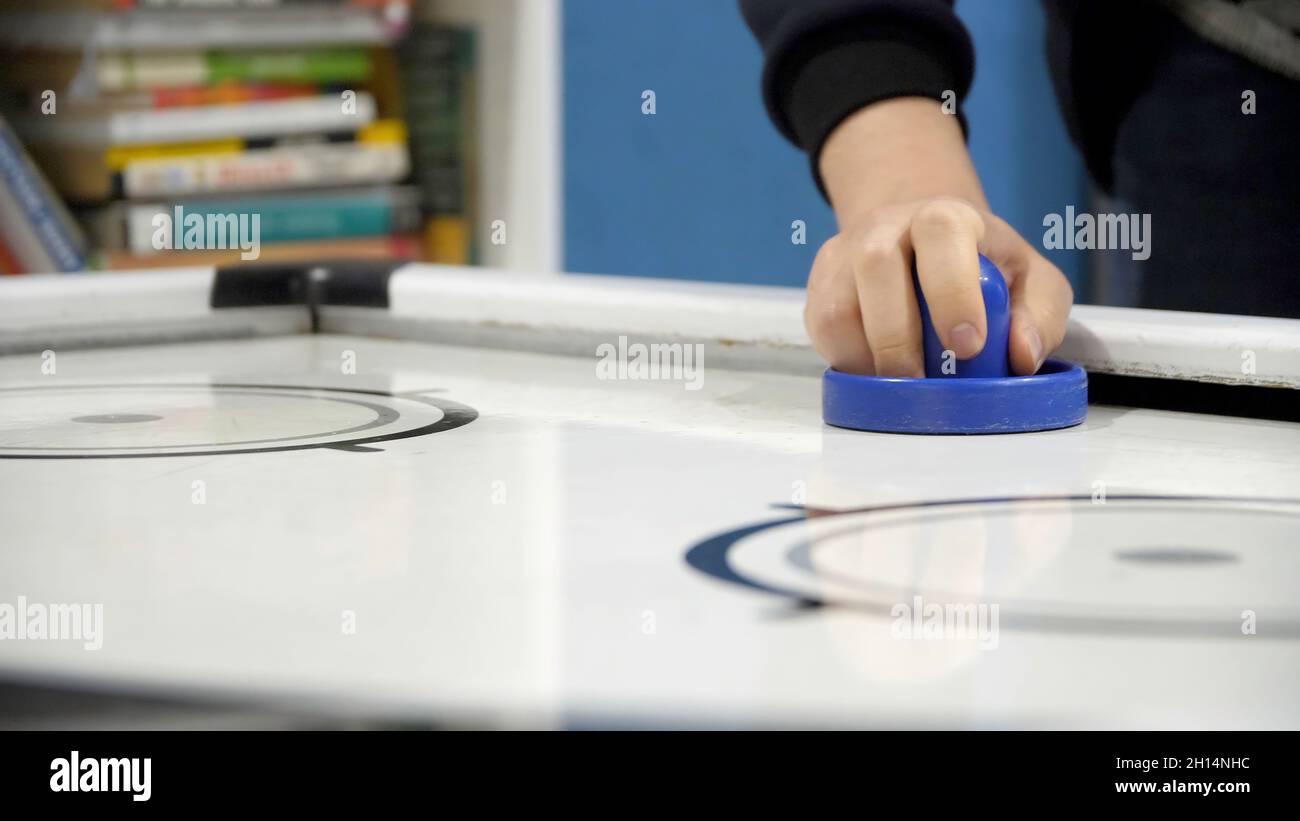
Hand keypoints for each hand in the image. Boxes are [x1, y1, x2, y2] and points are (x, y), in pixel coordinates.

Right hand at [807, 97, 1073, 376]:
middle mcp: (885, 227)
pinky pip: (822, 331)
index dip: (952, 292)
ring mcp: (843, 255)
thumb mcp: (1029, 279)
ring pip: (838, 308)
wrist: (919, 242)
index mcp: (945, 217)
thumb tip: (1020, 356)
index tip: (968, 346)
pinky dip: (849, 362)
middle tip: (922, 384)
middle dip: (898, 337)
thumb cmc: (980, 267)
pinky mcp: (819, 288)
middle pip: (876, 266)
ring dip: (868, 358)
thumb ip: (1040, 313)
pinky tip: (878, 369)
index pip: (942, 235)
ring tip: (901, 383)